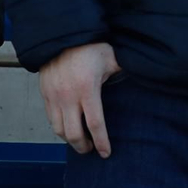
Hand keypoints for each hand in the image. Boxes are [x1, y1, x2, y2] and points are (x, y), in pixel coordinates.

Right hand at [39, 42, 121, 157]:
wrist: (62, 34)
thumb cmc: (90, 45)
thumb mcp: (111, 57)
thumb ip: (122, 71)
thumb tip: (142, 76)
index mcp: (87, 88)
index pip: (95, 124)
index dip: (101, 142)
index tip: (106, 153)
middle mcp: (68, 95)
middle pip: (73, 134)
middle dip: (83, 146)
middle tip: (91, 149)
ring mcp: (54, 95)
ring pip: (59, 129)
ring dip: (69, 139)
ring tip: (79, 140)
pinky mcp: (45, 93)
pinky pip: (50, 118)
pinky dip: (59, 127)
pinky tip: (68, 126)